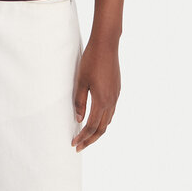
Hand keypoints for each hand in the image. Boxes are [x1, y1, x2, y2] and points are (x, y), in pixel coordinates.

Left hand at [71, 36, 120, 151]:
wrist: (106, 44)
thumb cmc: (91, 60)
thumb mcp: (81, 80)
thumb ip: (80, 101)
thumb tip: (79, 120)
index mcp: (101, 100)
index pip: (91, 126)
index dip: (83, 137)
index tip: (74, 144)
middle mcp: (111, 101)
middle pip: (102, 128)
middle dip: (90, 139)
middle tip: (80, 146)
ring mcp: (116, 95)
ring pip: (108, 120)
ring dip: (97, 130)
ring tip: (86, 134)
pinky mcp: (117, 89)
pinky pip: (111, 111)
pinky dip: (103, 119)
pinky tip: (96, 117)